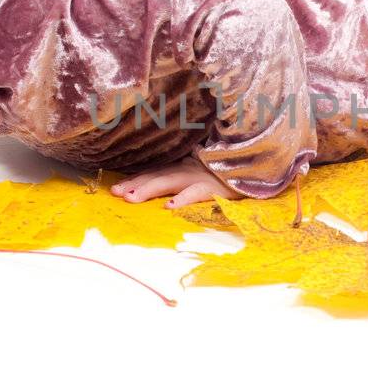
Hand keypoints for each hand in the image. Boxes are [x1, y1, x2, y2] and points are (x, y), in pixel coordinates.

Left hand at [110, 155, 244, 208]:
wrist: (253, 162)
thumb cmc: (226, 171)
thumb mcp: (201, 170)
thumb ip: (183, 174)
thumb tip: (163, 191)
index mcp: (183, 167)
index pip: (154, 172)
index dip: (134, 179)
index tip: (114, 188)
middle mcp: (187, 169)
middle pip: (156, 176)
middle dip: (135, 184)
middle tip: (115, 193)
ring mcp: (199, 176)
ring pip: (170, 181)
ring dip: (150, 188)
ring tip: (132, 198)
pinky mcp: (214, 186)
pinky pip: (196, 192)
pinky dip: (183, 198)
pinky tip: (169, 206)